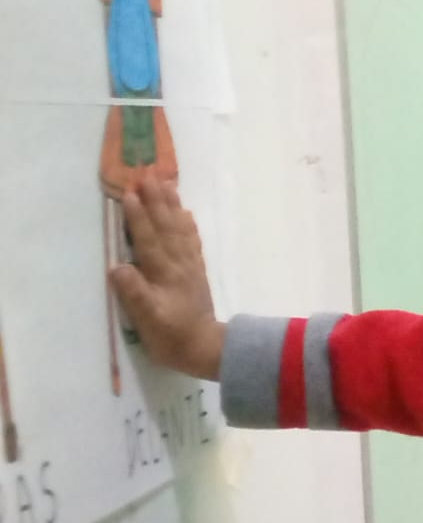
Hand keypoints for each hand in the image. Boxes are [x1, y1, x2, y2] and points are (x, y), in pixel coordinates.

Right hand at [109, 180, 225, 379]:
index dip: (139, 216)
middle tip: (147, 173)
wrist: (206, 349)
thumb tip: (118, 266)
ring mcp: (189, 266)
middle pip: (165, 226)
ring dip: (171, 205)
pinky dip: (188, 225)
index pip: (148, 239)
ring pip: (179, 229)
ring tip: (165, 183)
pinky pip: (192, 241)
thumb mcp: (148, 320)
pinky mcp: (196, 272)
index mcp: (163, 273)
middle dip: (156, 199)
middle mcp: (177, 263)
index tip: (130, 192)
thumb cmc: (171, 337)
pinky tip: (186, 213)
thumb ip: (134, 293)